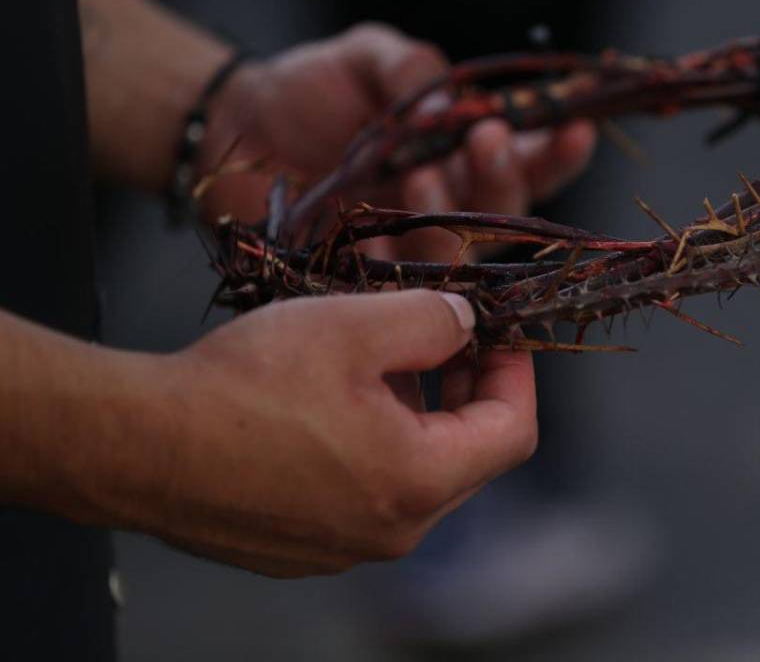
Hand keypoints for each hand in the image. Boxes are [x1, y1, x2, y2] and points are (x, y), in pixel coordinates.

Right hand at [133, 291, 535, 576]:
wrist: (135, 446)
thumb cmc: (242, 387)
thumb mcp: (355, 325)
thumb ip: (432, 320)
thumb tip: (466, 324)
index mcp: (418, 483)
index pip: (512, 430)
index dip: (516, 371)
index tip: (498, 331)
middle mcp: (390, 532)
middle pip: (468, 457)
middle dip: (466, 390)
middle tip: (447, 336)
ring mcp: (343, 548)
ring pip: (414, 475)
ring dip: (418, 415)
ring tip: (386, 358)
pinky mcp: (300, 548)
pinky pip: (365, 494)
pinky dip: (373, 445)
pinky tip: (334, 402)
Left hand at [201, 23, 595, 260]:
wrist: (231, 128)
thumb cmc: (311, 88)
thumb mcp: (367, 56)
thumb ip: (412, 66)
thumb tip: (451, 102)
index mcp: (466, 152)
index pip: (532, 159)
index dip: (558, 150)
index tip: (576, 129)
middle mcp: (453, 205)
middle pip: (506, 212)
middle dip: (503, 176)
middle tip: (485, 139)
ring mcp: (411, 246)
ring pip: (458, 252)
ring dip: (448, 214)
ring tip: (417, 173)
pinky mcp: (365, 279)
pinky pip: (392, 284)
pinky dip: (393, 258)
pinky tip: (380, 231)